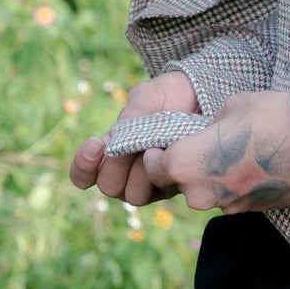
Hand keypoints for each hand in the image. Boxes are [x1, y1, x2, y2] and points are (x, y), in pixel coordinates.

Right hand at [68, 70, 198, 205]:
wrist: (207, 93)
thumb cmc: (171, 94)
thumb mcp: (146, 97)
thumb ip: (129, 117)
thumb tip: (115, 142)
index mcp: (114, 151)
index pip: (85, 174)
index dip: (82, 167)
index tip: (94, 145)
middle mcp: (130, 171)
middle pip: (109, 187)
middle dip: (114, 168)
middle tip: (127, 147)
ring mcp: (154, 180)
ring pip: (133, 195)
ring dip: (139, 173)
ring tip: (152, 149)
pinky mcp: (177, 184)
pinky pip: (161, 192)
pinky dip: (160, 175)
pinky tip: (167, 156)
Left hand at [142, 89, 289, 212]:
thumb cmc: (272, 117)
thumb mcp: (232, 107)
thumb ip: (209, 126)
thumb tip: (208, 135)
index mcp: (187, 164)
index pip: (153, 167)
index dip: (155, 153)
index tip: (164, 141)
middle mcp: (201, 193)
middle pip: (179, 182)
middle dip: (184, 165)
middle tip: (203, 142)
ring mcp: (227, 206)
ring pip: (205, 191)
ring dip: (211, 174)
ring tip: (234, 151)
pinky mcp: (251, 211)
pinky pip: (230, 196)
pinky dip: (234, 183)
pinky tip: (254, 162)